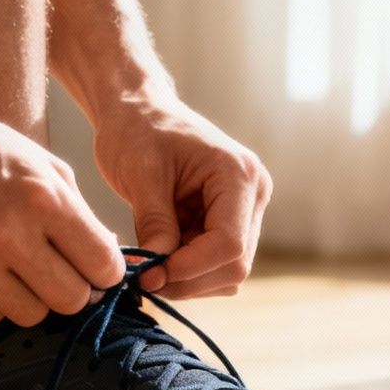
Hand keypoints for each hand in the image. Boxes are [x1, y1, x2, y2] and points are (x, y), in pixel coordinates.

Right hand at [0, 96, 124, 326]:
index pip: (102, 265)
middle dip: (74, 289)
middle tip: (60, 272)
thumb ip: (76, 209)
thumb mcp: (36, 161)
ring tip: (20, 269)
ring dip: (33, 297)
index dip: (105, 271)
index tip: (95, 267)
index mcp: (42, 197)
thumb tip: (107, 257)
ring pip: (32, 314)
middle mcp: (8, 232)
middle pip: (72, 300)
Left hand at [94, 99, 271, 298]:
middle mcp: (253, 195)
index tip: (148, 276)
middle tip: (143, 278)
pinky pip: (215, 265)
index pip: (229, 243)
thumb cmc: (137, 130)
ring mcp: (245, 211)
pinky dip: (187, 271)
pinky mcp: (229, 223)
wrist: (138, 110)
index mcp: (238, 175)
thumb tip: (157, 273)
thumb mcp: (139, 175)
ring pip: (228, 272)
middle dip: (188, 279)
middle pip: (234, 265)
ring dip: (188, 279)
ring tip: (148, 262)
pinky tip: (159, 254)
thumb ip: (154, 223)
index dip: (189, 268)